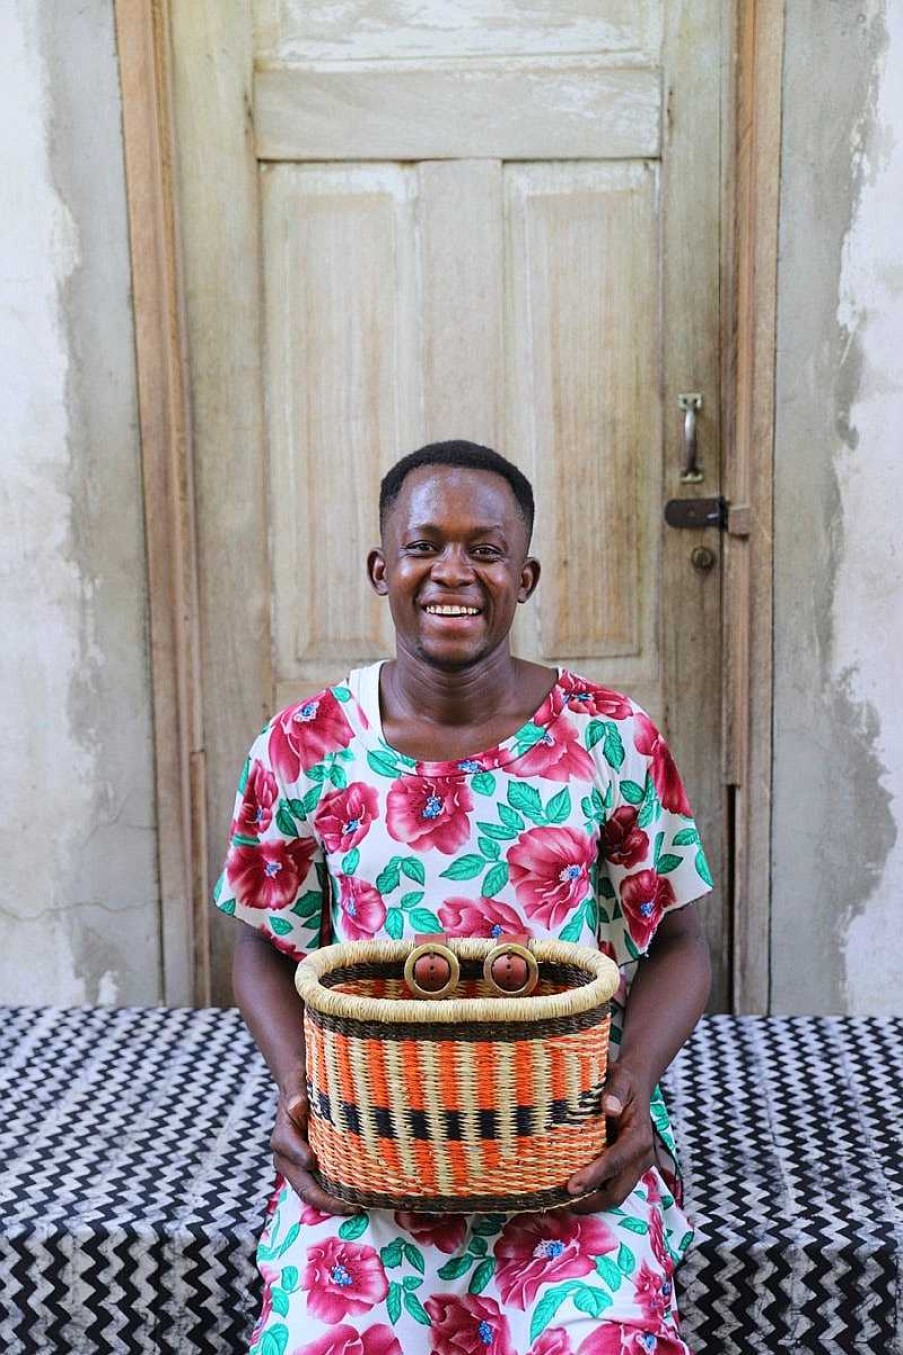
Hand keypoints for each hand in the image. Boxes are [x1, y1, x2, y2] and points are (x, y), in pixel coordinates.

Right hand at [271, 1072, 361, 1215]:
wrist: (299, 1092)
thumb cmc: (301, 1087)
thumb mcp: (298, 1085)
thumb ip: (296, 1096)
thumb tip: (298, 1106)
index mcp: (282, 1138)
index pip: (289, 1151)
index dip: (302, 1158)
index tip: (316, 1162)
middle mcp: (286, 1158)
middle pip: (302, 1185)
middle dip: (325, 1199)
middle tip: (351, 1206)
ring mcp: (297, 1169)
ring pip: (311, 1193)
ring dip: (332, 1204)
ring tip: (357, 1207)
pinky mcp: (308, 1172)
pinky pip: (319, 1189)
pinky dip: (334, 1198)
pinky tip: (354, 1201)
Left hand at [566, 1062, 654, 1213]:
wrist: (635, 1085)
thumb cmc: (625, 1082)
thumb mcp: (620, 1078)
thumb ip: (615, 1091)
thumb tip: (609, 1107)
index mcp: (639, 1137)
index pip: (616, 1161)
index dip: (594, 1176)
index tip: (570, 1186)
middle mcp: (641, 1157)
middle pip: (618, 1191)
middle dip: (591, 1202)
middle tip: (560, 1205)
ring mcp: (635, 1166)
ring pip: (615, 1195)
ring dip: (591, 1203)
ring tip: (561, 1206)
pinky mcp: (627, 1169)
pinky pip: (611, 1187)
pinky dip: (594, 1195)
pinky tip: (572, 1195)